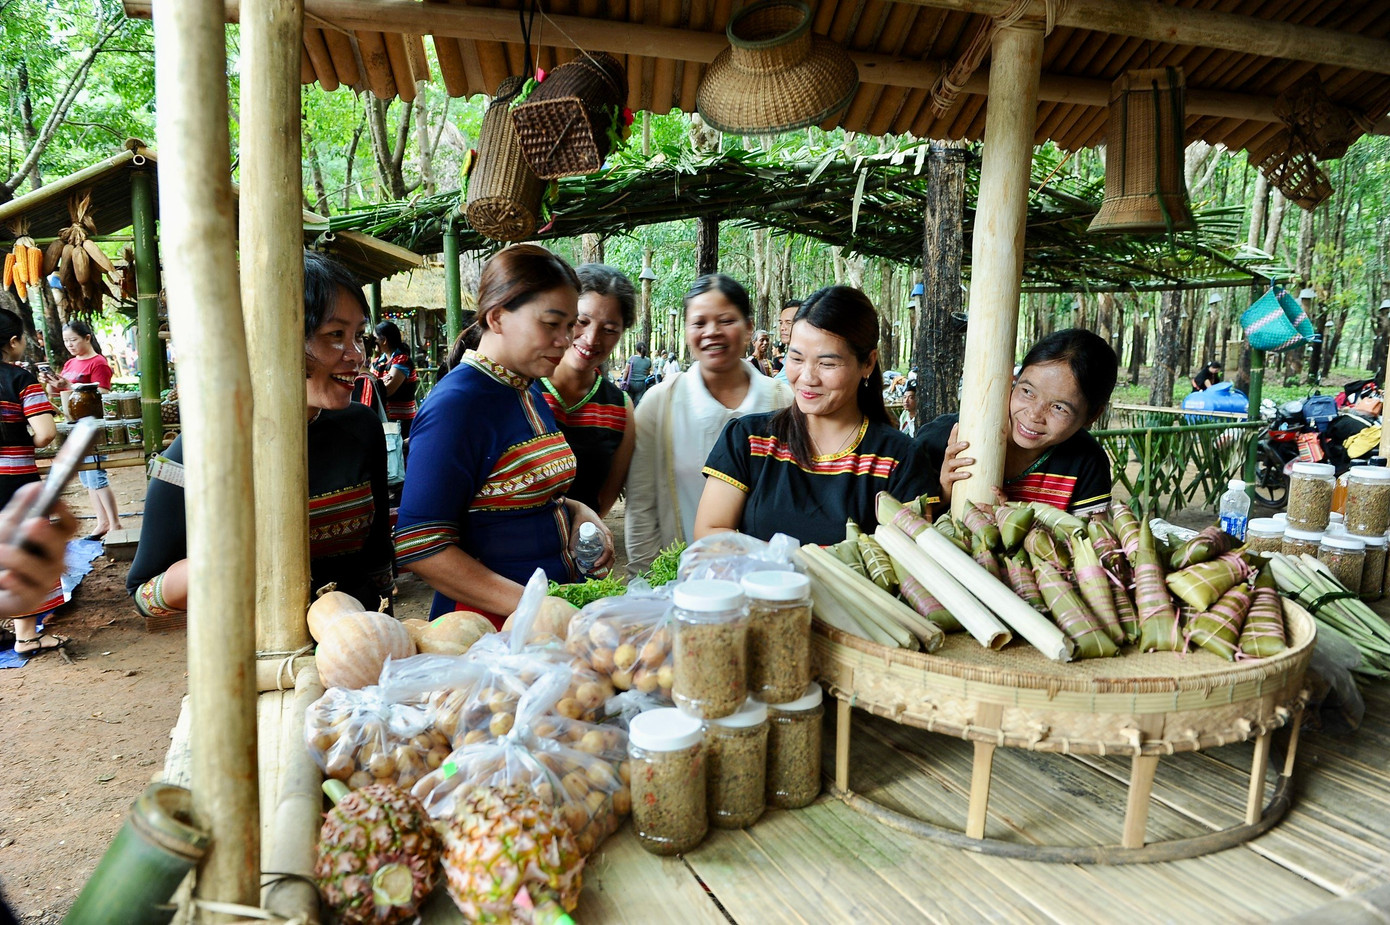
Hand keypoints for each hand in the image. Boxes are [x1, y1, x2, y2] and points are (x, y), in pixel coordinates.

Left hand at [0, 485, 76, 616]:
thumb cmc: (3, 555)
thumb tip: (37, 486)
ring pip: (41, 568)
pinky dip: (14, 582)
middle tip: (31, 524)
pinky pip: (27, 590)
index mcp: (52, 540)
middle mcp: (54, 559)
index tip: (54, 502)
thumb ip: (22, 508)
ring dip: (18, 558)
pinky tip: (5, 576)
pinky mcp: (32, 599)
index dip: (64, 514)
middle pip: (59, 545)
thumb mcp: (8, 527)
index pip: (68, 526)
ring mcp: (45, 580)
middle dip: (46, 535)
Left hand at [567, 499, 614, 576]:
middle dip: (604, 567)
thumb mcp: (576, 526)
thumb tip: (572, 555)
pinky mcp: (602, 544)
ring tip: (593, 574)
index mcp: (605, 534)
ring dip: (604, 568)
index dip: (604, 558)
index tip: (595, 565)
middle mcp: (608, 539)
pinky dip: (602, 564)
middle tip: (592, 573)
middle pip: (611, 556)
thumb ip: (573, 539)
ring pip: (610, 558)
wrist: (583, 510)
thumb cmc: (581, 516)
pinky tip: (594, 570)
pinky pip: (606, 556)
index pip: (609, 549)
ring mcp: (606, 542)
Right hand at [938, 423, 973, 504]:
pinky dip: (960, 475)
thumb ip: (975, 457)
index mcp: (951, 456)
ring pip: (951, 463)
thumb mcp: (965, 466)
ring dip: (962, 460)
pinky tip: (968, 474)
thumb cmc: (961, 478)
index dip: (953, 433)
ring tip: (972, 460)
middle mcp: (947, 461)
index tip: (958, 424)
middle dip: (957, 445)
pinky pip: (952, 476)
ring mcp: (945, 471)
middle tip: (967, 443)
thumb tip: (994, 447)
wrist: (948, 494)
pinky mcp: (946, 480)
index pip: (951, 442)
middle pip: (949, 450)